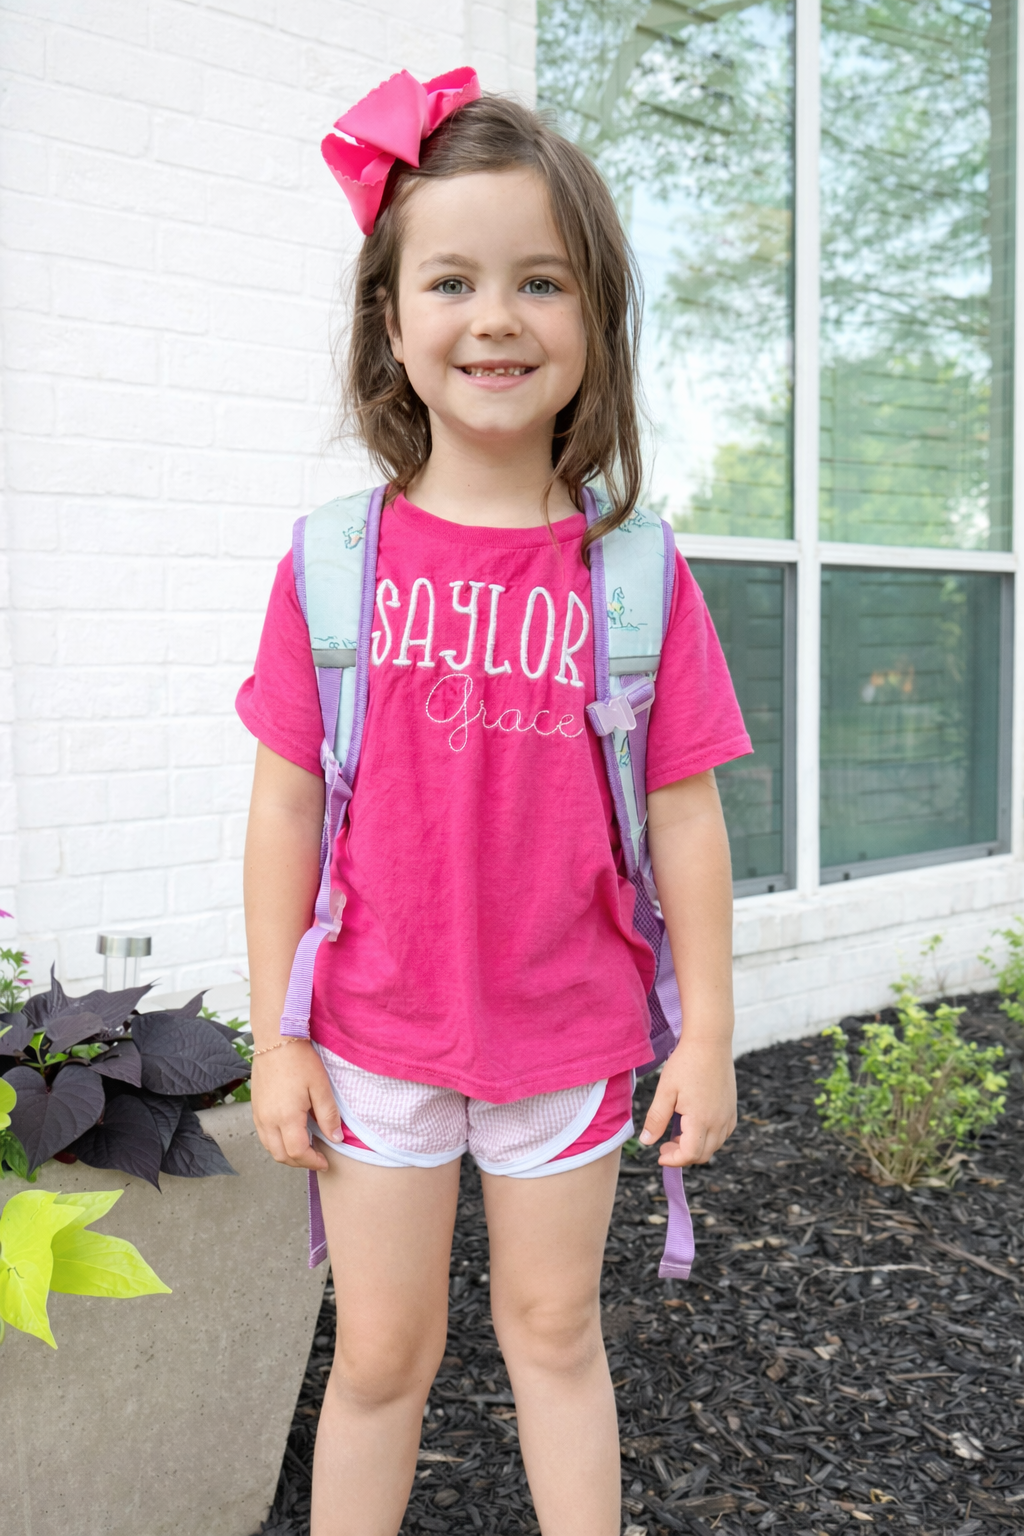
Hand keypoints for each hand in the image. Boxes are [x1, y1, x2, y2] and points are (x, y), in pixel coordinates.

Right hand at [250, 1040, 342, 1171]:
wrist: (276, 1040)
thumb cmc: (300, 1060)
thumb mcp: (321, 1087)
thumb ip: (328, 1116)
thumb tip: (335, 1139)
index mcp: (286, 1117)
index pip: (297, 1153)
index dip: (312, 1162)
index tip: (324, 1161)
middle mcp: (268, 1120)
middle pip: (281, 1156)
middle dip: (299, 1162)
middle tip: (316, 1158)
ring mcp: (259, 1115)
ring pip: (270, 1148)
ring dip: (286, 1154)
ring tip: (304, 1148)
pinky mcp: (255, 1108)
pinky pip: (264, 1135)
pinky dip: (277, 1143)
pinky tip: (290, 1134)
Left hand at [638, 1034, 736, 1166]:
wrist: (710, 1041)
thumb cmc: (685, 1063)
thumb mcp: (665, 1091)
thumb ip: (656, 1119)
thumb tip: (646, 1142)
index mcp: (701, 1119)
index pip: (690, 1154)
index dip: (673, 1160)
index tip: (659, 1154)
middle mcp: (719, 1122)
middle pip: (703, 1155)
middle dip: (682, 1155)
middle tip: (664, 1143)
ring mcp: (728, 1115)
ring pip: (714, 1145)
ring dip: (695, 1146)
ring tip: (677, 1132)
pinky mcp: (732, 1108)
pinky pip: (723, 1134)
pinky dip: (708, 1137)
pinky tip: (694, 1124)